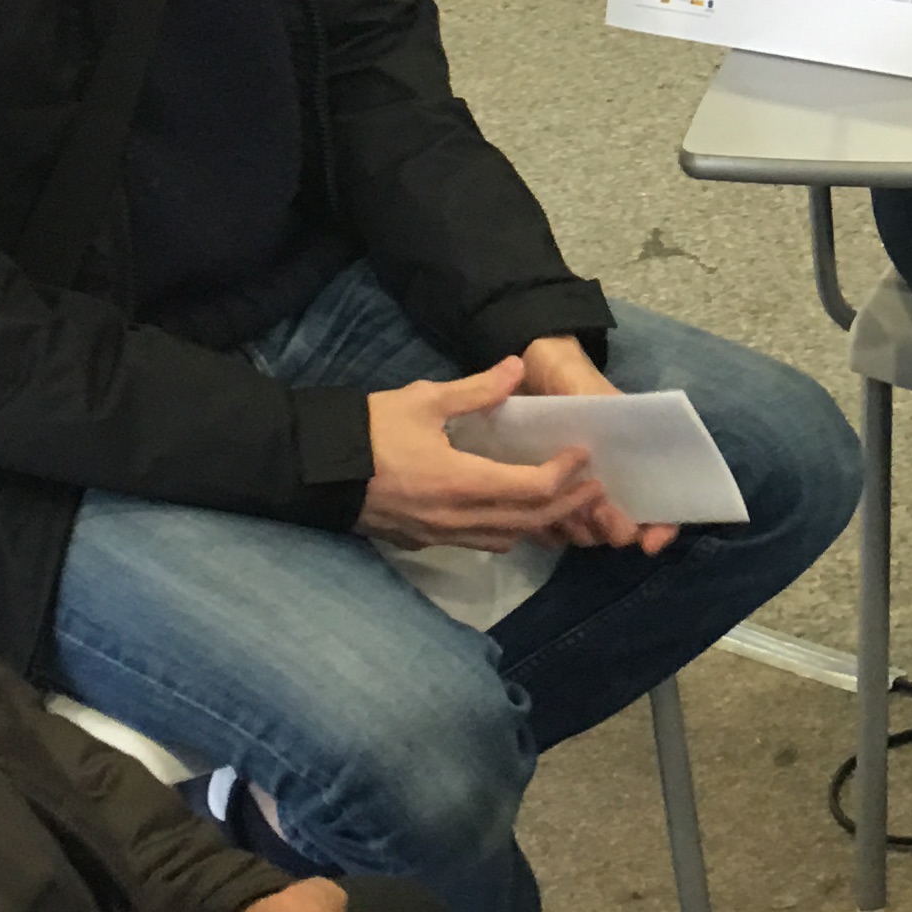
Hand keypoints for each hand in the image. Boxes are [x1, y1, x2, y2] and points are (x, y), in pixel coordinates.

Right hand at [357, 359, 600, 549]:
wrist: (315, 470)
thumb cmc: (370, 430)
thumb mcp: (423, 400)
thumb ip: (476, 390)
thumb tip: (517, 367)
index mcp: (462, 482)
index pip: (533, 488)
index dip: (566, 474)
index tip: (583, 454)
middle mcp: (458, 519)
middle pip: (530, 521)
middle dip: (568, 505)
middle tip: (595, 487)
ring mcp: (441, 536)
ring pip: (506, 538)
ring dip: (540, 523)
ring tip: (563, 502)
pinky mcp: (425, 542)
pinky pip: (480, 544)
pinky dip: (508, 531)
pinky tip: (513, 514)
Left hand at [514, 333, 676, 556]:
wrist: (532, 374)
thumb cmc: (572, 383)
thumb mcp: (596, 395)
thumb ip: (614, 413)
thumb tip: (631, 434)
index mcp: (632, 463)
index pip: (659, 508)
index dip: (660, 529)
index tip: (650, 541)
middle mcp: (609, 485)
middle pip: (623, 528)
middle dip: (616, 529)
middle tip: (602, 513)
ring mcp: (577, 495)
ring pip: (588, 534)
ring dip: (583, 530)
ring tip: (570, 510)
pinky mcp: (545, 499)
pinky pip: (552, 531)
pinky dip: (551, 531)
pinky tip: (544, 518)